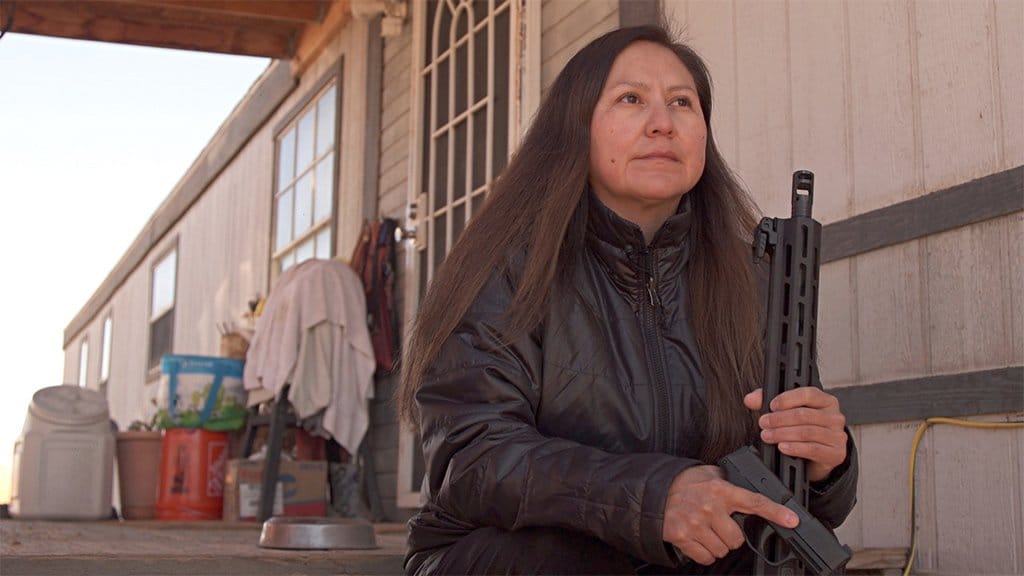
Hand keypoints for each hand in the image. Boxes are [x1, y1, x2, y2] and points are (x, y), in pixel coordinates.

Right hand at [662, 465, 798, 564]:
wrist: (654, 492)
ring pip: (722, 550)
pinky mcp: (683, 537)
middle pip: (737, 538)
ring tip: (705, 529)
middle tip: (718, 524)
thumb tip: (748, 482)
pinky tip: (697, 538)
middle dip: (730, 535)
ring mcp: (696, 523)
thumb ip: (728, 479)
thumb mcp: (708, 473)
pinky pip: (706, 557)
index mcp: (720, 489)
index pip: (753, 501)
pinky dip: (704, 552)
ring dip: (716, 544)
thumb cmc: (683, 484)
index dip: (775, 511)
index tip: (791, 520)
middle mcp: (710, 507)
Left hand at [744, 387, 847, 481]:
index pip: (808, 394)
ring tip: (767, 436)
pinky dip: (795, 448)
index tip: (771, 405)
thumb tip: (750, 399)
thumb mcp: (788, 413)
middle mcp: (834, 416)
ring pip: (807, 432)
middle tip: (763, 423)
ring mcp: (837, 435)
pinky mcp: (836, 453)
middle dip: (779, 419)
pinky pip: (813, 449)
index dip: (788, 399)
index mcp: (825, 401)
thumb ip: (768, 401)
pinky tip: (782, 447)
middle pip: (804, 415)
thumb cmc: (803, 429)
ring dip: (783, 434)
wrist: (818, 457)